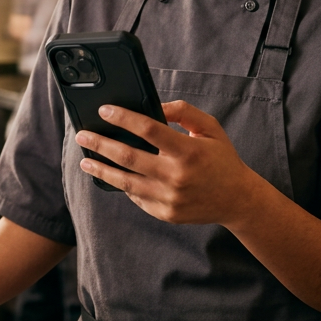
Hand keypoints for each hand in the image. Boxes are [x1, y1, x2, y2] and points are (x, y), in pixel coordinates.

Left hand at [74, 100, 256, 225]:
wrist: (237, 200)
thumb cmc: (221, 158)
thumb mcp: (210, 128)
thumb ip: (183, 112)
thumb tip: (154, 107)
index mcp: (189, 151)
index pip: (149, 130)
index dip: (124, 118)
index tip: (104, 110)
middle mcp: (177, 176)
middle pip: (128, 157)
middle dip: (100, 144)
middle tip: (82, 134)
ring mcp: (170, 198)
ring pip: (125, 182)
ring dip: (101, 170)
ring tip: (85, 160)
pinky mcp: (165, 213)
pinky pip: (136, 197)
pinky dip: (122, 185)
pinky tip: (111, 175)